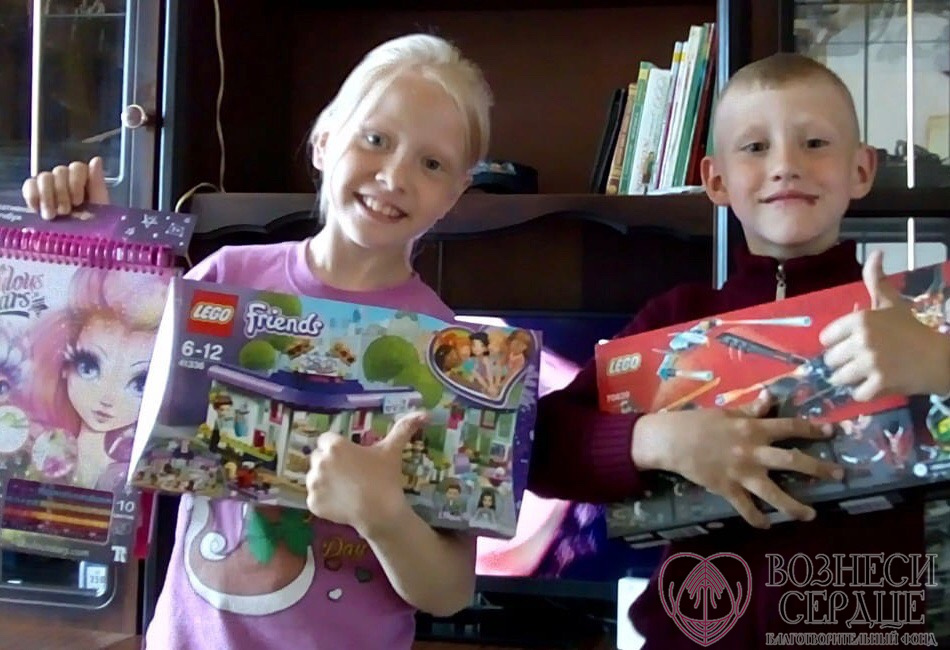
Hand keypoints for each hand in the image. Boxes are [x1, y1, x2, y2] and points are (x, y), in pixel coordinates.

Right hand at [21, 156, 110, 219]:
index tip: (78, 201)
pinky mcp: (34, 193)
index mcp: (84, 180)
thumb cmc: (93, 225)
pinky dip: (32, 196)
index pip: (77, 167)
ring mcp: (49, 185)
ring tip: (51, 215)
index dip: (76, 182)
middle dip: (62, 193)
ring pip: (44, 177)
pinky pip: (29, 185)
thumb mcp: (100, 206)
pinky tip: (37, 209)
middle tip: (65, 212)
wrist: (79, 243)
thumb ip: (97, 183)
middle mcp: (66, 179)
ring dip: (47, 196)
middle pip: (59, 171)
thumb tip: (96, 159)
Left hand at [306, 410, 426, 536]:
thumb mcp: (392, 450)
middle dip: (330, 464)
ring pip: (314, 478)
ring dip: (325, 481)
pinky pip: (315, 498)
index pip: (327, 440)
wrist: (381, 513)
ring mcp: (313, 484)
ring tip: (346, 490)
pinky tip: (341, 503)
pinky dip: (324, 501)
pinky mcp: (312, 503)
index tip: (351, 458)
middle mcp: (319, 461)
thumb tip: (425, 413)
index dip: (338, 448)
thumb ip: (404, 428)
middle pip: (318, 458)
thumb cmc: (385, 478)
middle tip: (350, 474)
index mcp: (335, 445)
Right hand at [634, 393, 841, 528]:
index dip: (812, 428)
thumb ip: (751, 408)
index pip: (790, 427)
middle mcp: (753, 451)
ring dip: (795, 505)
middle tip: (840, 475)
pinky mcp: (727, 488)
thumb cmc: (698, 422)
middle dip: (819, 468)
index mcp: (753, 428)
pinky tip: (767, 525)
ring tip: (811, 515)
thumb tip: (772, 397)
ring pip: (774, 492)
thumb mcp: (726, 411)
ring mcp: (741, 472)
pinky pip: (747, 508)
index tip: (832, 431)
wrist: (671, 440)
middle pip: (792, 461)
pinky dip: (758, 518)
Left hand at [820, 250, 949, 399]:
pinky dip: (864, 393)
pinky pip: (856, 394)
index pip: (826, 339)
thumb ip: (876, 280)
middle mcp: (861, 340)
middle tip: (864, 361)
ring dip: (852, 379)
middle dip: (844, 363)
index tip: (855, 344)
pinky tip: (877, 385)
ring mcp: (870, 363)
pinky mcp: (879, 384)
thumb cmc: (911, 330)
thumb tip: (876, 254)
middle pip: (831, 360)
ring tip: (869, 373)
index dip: (839, 344)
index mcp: (859, 319)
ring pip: (840, 378)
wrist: (940, 358)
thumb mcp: (891, 302)